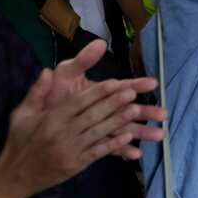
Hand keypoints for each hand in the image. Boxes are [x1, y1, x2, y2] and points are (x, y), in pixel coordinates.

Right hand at [0, 61, 166, 197]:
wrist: (14, 177)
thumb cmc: (19, 142)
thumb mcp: (21, 115)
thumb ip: (37, 92)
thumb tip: (48, 70)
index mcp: (50, 119)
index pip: (78, 102)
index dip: (98, 92)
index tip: (115, 82)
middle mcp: (61, 134)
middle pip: (92, 115)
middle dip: (114, 103)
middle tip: (132, 92)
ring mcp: (70, 151)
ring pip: (98, 133)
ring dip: (119, 121)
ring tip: (136, 110)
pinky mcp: (76, 165)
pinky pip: (98, 152)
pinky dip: (114, 145)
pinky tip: (128, 138)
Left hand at [43, 39, 164, 160]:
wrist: (34, 122)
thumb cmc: (52, 95)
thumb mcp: (65, 73)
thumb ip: (83, 60)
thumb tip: (100, 43)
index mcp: (100, 92)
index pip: (122, 87)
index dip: (138, 84)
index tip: (153, 83)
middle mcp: (104, 109)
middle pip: (129, 109)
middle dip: (147, 111)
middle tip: (164, 114)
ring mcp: (101, 126)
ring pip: (125, 129)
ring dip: (142, 132)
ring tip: (160, 136)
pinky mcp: (94, 141)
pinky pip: (110, 148)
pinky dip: (123, 150)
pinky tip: (136, 155)